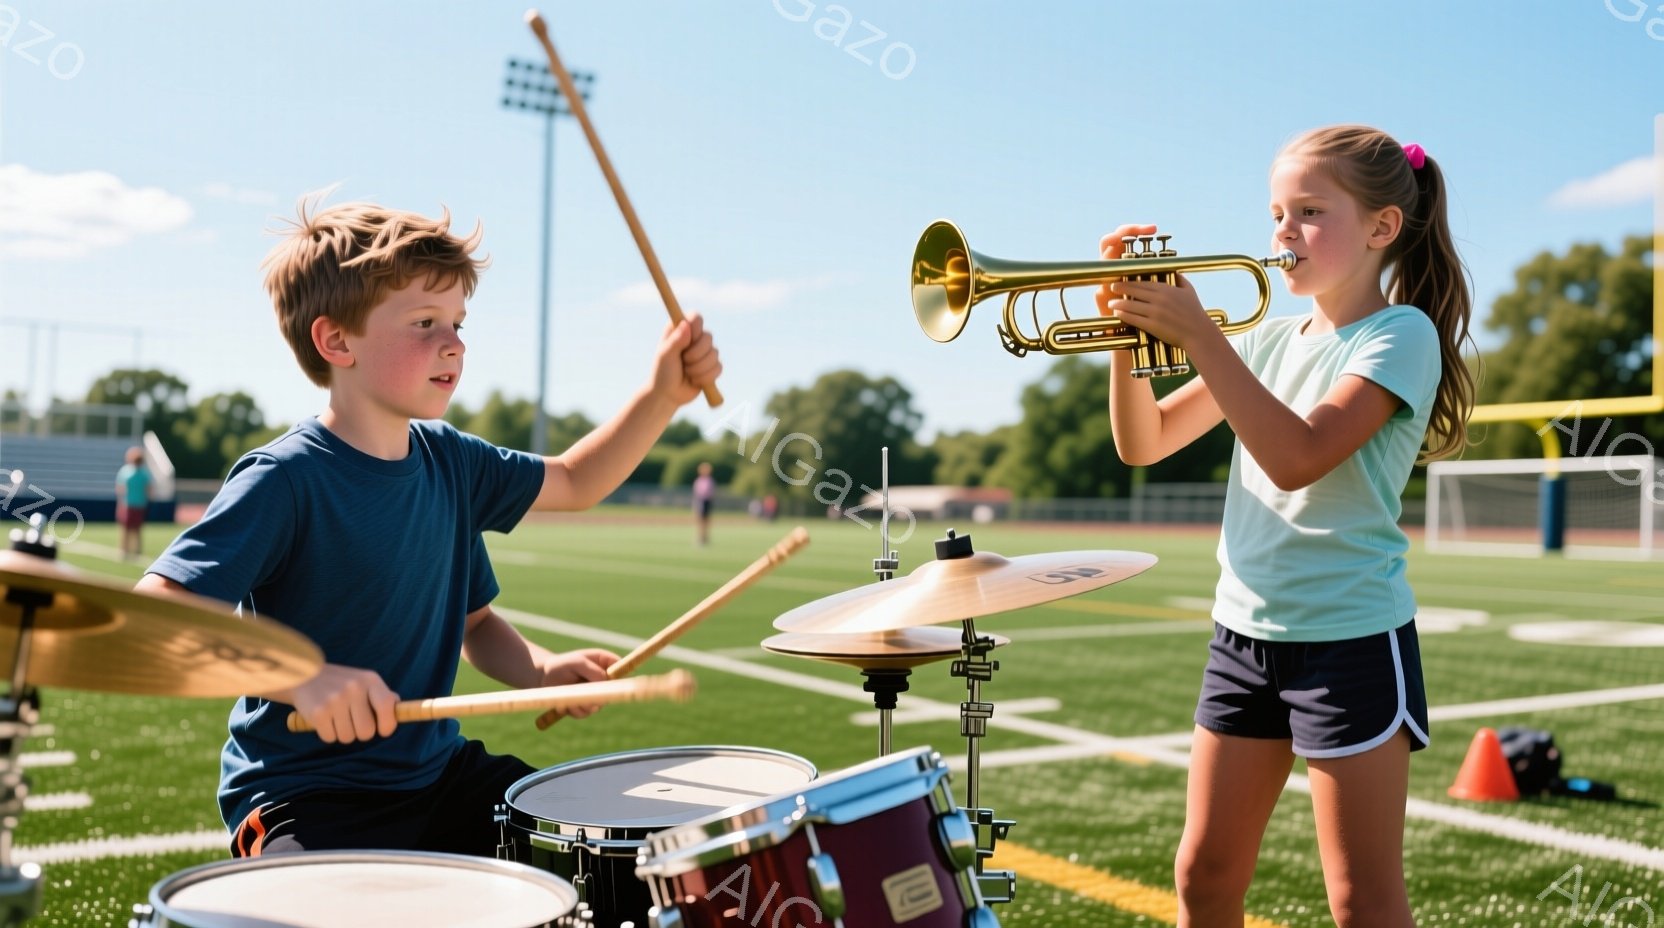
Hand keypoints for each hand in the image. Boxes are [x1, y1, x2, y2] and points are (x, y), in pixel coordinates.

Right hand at [288, 663, 399, 743]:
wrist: (303, 676)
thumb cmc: (340, 683)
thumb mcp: (364, 681)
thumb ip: (383, 695)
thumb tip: (399, 710)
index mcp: (369, 680)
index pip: (388, 706)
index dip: (388, 724)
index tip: (383, 730)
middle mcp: (354, 688)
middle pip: (367, 732)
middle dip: (361, 732)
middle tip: (352, 721)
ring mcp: (335, 700)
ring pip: (348, 738)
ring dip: (343, 733)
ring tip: (336, 717)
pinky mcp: (318, 712)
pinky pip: (330, 738)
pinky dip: (328, 734)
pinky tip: (324, 719)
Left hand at [535, 648, 619, 723]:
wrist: (545, 676)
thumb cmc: (563, 664)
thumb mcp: (577, 661)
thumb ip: (592, 670)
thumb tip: (604, 682)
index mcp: (605, 663)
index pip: (621, 669)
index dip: (622, 677)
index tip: (613, 684)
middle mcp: (603, 681)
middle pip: (612, 692)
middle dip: (598, 695)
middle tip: (585, 693)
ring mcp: (596, 695)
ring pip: (597, 706)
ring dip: (582, 703)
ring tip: (568, 695)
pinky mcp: (585, 707)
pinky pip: (584, 713)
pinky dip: (573, 709)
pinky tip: (564, 702)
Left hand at [651, 313, 721, 405]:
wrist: (667, 396)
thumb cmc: (662, 373)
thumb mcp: (665, 356)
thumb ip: (675, 340)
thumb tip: (686, 324)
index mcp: (680, 331)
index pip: (695, 317)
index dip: (695, 328)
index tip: (688, 339)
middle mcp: (693, 339)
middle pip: (708, 336)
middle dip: (696, 354)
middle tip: (683, 362)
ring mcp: (704, 353)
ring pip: (715, 354)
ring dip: (699, 368)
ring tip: (687, 373)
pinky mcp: (711, 367)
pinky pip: (718, 368)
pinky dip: (706, 377)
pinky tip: (695, 380)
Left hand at [1092, 223, 1214, 350]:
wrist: (1198, 333)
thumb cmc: (1195, 312)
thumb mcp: (1189, 290)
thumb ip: (1179, 278)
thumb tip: (1173, 270)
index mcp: (1166, 289)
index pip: (1142, 282)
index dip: (1129, 281)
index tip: (1122, 280)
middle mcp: (1159, 299)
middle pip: (1133, 291)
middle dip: (1120, 288)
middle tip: (1112, 287)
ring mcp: (1155, 312)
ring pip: (1130, 305)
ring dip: (1118, 303)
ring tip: (1111, 303)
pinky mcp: (1152, 325)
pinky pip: (1133, 318)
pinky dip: (1123, 315)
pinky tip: (1118, 314)